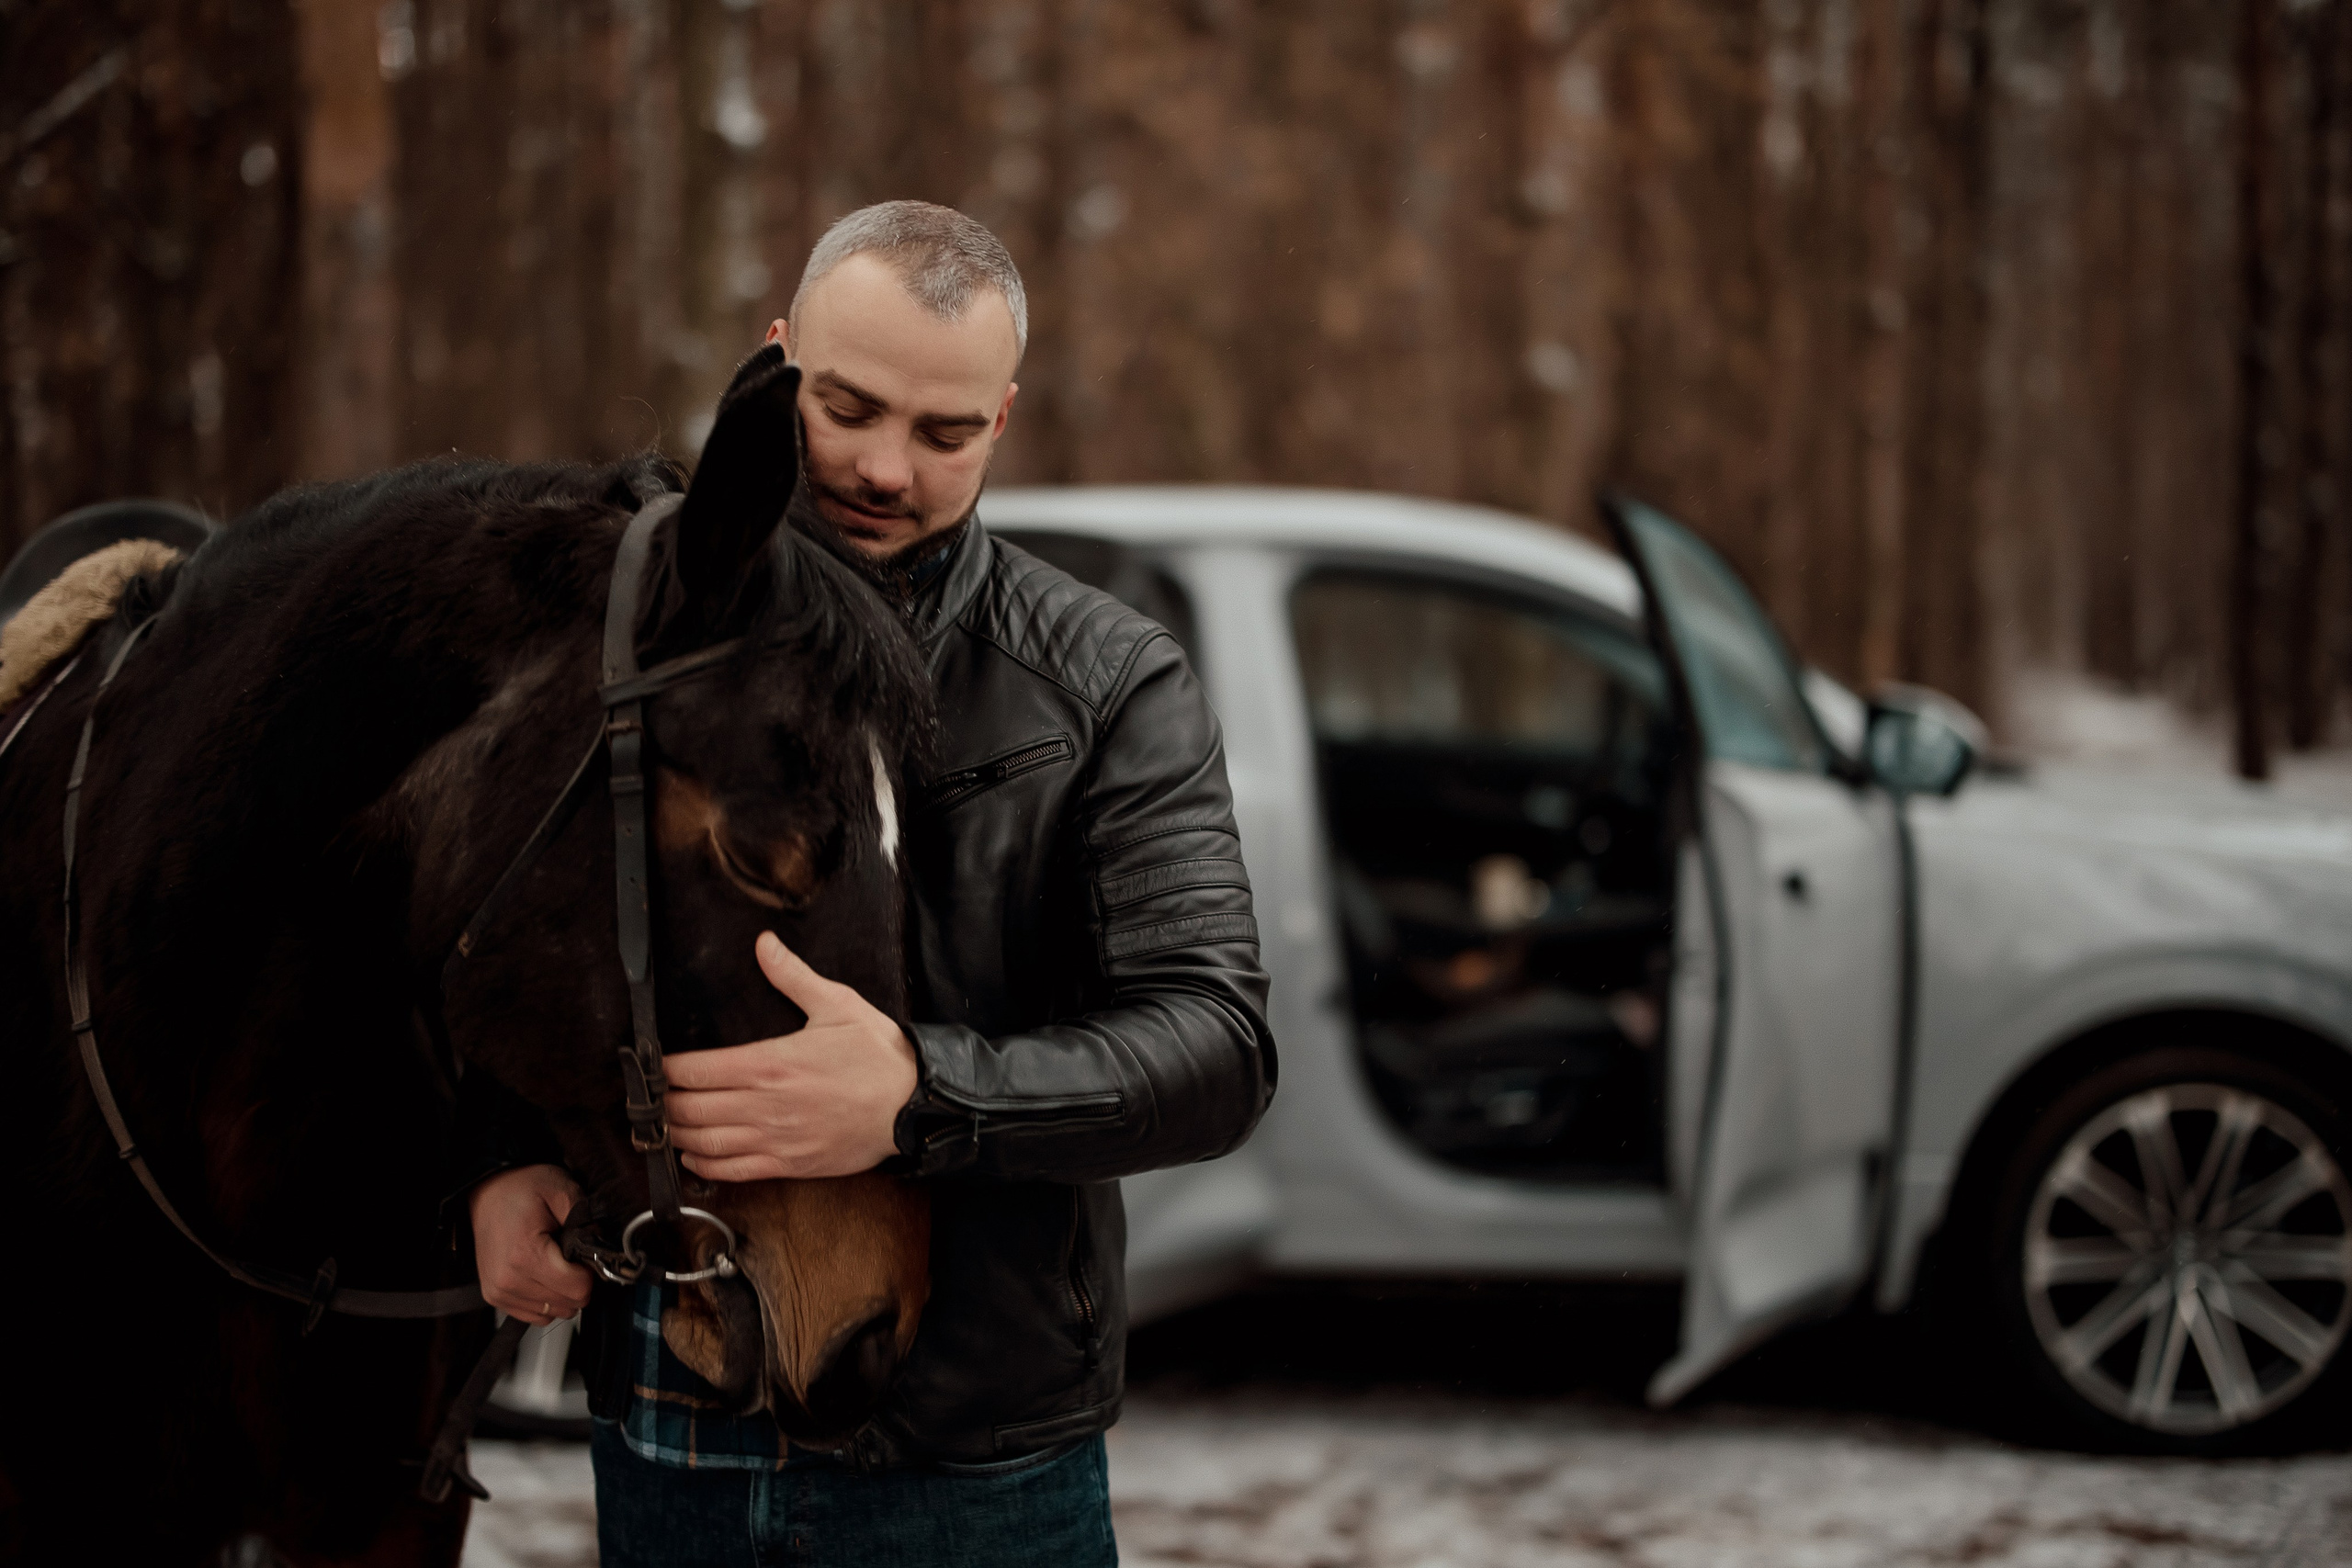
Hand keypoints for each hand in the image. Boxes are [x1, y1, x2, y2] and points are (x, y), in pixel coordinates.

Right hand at [470, 1164, 593, 1325]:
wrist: (487, 1189)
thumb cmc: (522, 1188)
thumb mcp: (562, 1191)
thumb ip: (587, 1222)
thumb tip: (602, 1249)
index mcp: (525, 1255)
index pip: (578, 1289)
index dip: (590, 1271)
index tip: (582, 1253)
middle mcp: (508, 1281)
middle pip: (568, 1304)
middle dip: (577, 1281)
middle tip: (568, 1254)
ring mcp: (499, 1292)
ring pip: (553, 1312)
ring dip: (561, 1292)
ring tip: (552, 1262)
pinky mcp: (494, 1297)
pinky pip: (535, 1315)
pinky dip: (546, 1299)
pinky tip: (542, 1275)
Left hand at [667, 932, 918, 1180]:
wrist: (913, 1105)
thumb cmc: (878, 1056)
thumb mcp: (838, 1004)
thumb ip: (792, 976)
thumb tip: (764, 944)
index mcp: (770, 1063)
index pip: (695, 1069)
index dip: (665, 1069)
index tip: (654, 1064)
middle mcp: (765, 1105)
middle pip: (690, 1108)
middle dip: (663, 1102)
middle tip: (652, 1095)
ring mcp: (775, 1139)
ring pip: (704, 1142)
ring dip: (677, 1133)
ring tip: (665, 1123)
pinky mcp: (788, 1164)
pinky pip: (733, 1170)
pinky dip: (704, 1164)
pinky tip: (694, 1154)